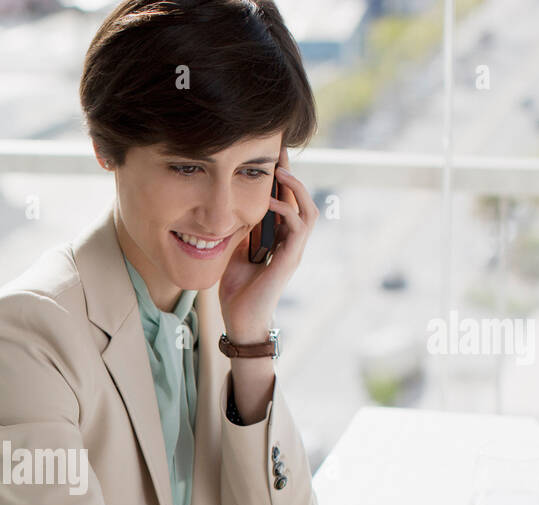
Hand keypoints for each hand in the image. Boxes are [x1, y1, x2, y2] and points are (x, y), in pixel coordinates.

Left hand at [218, 142, 317, 340]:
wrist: (240, 319)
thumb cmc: (237, 290)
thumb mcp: (234, 251)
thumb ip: (239, 231)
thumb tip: (231, 208)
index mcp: (279, 240)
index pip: (286, 202)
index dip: (281, 180)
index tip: (270, 157)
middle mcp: (291, 243)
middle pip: (301, 200)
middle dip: (292, 175)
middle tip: (279, 152)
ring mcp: (294, 250)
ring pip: (308, 210)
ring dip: (296, 188)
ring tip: (281, 170)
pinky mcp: (291, 259)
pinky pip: (297, 227)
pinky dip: (285, 210)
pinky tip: (270, 200)